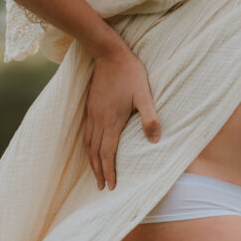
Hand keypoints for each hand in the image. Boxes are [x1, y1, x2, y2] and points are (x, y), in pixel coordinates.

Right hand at [83, 44, 160, 190]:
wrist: (109, 54)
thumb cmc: (130, 73)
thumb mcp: (144, 94)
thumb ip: (149, 117)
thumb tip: (155, 140)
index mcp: (112, 120)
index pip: (108, 153)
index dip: (109, 171)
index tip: (111, 186)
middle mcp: (98, 120)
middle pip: (95, 152)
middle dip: (98, 171)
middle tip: (101, 186)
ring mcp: (92, 113)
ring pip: (88, 144)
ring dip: (91, 161)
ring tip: (95, 173)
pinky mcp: (89, 106)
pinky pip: (85, 132)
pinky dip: (87, 146)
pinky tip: (90, 148)